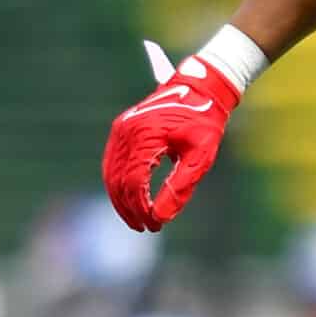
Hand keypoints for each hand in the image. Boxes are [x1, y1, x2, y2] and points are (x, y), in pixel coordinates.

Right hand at [104, 39, 242, 229]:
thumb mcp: (200, 157)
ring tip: (137, 220)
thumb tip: (162, 217)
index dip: (141, 208)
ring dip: (120, 199)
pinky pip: (112, 162)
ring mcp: (120, 129)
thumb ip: (180, 188)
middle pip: (117, 181)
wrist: (201, 89)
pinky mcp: (121, 130)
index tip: (154, 226)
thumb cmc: (205, 122)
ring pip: (110, 173)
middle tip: (146, 228)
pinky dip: (118, 184)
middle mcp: (126, 132)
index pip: (134, 182)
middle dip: (129, 208)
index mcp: (145, 137)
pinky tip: (130, 200)